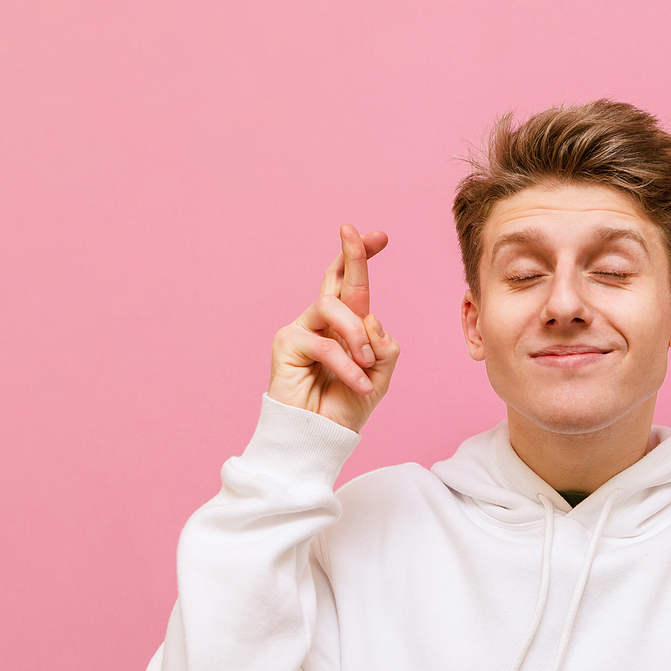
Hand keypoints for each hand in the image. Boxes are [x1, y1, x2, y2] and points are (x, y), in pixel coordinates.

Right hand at [268, 224, 400, 431]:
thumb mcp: (379, 376)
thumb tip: (372, 318)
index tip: (381, 236)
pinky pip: (325, 343)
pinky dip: (347, 366)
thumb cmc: (345, 407)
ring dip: (356, 336)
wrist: (320, 438)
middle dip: (352, 253)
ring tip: (366, 365)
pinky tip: (359, 384)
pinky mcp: (287, 343)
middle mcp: (323, 322)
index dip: (363, 258)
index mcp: (346, 326)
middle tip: (357, 232)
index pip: (353, 285)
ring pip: (334, 307)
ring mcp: (303, 329)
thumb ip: (383, 347)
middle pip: (335, 278)